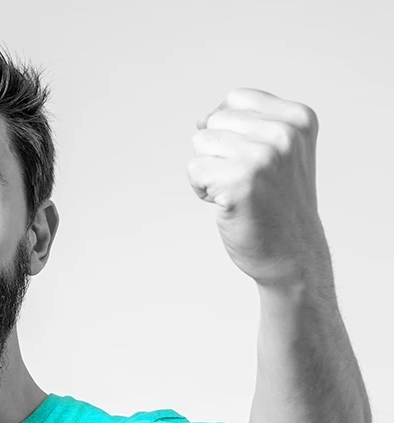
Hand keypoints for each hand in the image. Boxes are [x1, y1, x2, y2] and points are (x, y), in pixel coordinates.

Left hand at [186, 87, 329, 287]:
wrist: (292, 254)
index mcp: (298, 118)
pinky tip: (228, 205)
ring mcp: (263, 157)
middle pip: (214, 122)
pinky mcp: (240, 182)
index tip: (247, 155)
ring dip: (209, 172)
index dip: (226, 127)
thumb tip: (201, 119)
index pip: (236, 98)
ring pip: (200, 144)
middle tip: (245, 181)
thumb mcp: (281, 150)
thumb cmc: (277, 202)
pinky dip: (202, 190)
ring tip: (237, 192)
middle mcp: (284, 133)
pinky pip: (194, 170)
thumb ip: (252, 124)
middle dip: (217, 152)